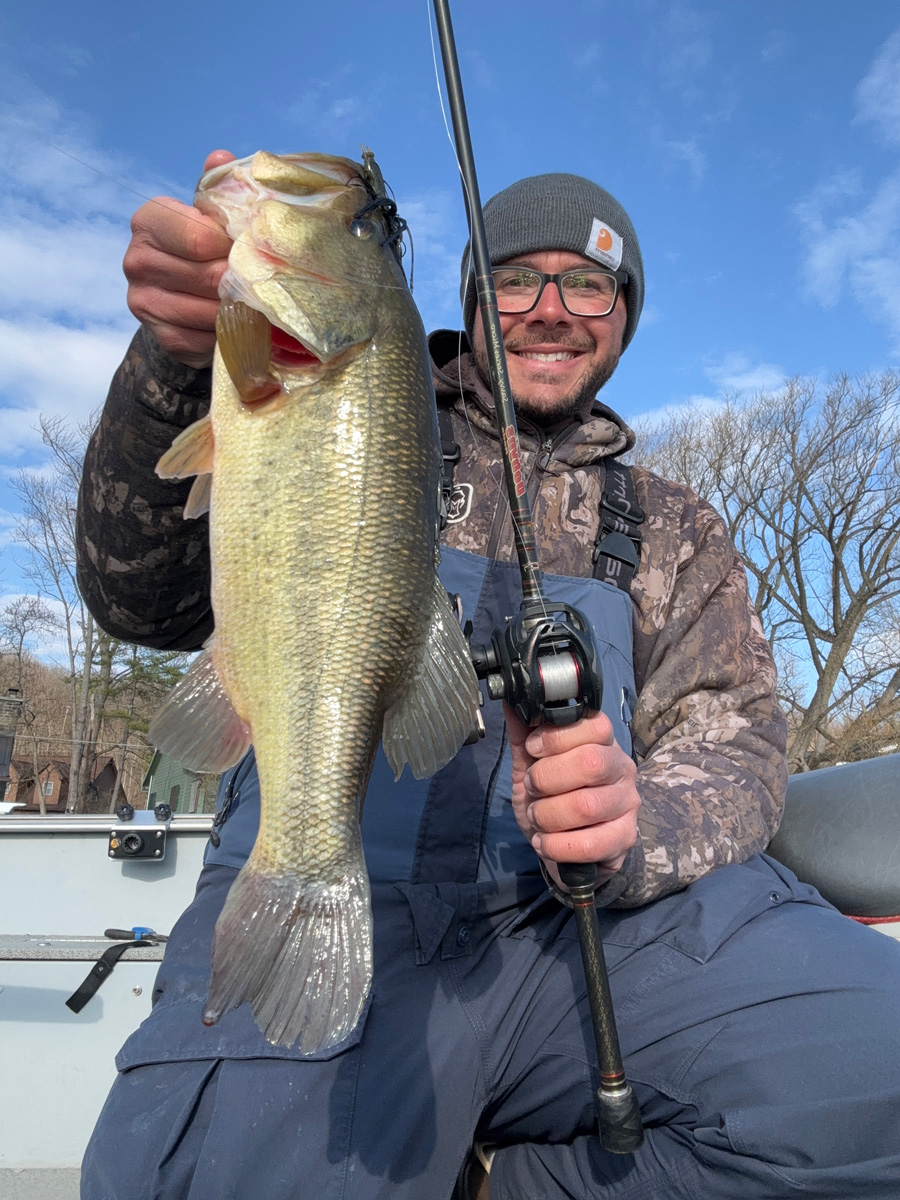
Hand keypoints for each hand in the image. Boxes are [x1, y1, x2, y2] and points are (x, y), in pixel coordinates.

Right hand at [124, 149, 235, 367]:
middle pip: (209, 276)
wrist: (179, 298)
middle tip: (263, 280)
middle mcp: (136, 261)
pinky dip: (229, 334)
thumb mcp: (207, 215)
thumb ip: (216, 190)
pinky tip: (238, 324)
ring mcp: (143, 302)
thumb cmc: (201, 249)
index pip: (199, 237)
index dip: (233, 246)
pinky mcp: (161, 336)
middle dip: (241, 280)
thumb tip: (222, 158)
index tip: (249, 249)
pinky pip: (206, 339)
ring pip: (210, 310)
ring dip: (239, 310)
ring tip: (256, 303)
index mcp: (148, 221)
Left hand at [505, 706, 639, 892]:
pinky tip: (544, 841)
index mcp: (602, 742)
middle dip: (547, 777)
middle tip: (533, 787)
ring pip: (586, 806)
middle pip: (591, 763)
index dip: (555, 737)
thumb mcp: (531, 763)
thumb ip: (524, 733)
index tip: (533, 749)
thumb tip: (511, 699)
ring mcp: (627, 805)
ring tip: (537, 817)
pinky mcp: (624, 839)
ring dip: (547, 815)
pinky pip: (590, 844)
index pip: (594, 725)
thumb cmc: (551, 796)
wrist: (563, 845)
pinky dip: (556, 845)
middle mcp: (622, 769)